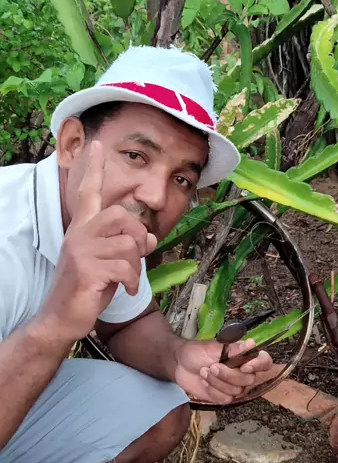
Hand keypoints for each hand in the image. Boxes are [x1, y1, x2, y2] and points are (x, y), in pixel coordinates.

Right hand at [38, 141, 156, 344]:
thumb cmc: (86, 290)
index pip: (88, 193)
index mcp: (82, 229)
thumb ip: (127, 247)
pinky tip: (125, 291)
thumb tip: (152, 238)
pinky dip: (132, 282)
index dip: (95, 169)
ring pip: (127, 244)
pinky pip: (125, 267)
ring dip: (135, 265)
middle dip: (138, 235)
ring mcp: (81, 251)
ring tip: (126, 279)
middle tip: (140, 255)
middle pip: (121, 215)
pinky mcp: (87, 270)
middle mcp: (79, 234)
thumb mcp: (110, 264)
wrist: (61, 318)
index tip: (98, 143)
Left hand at [174, 338, 272, 403]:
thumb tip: (252, 343)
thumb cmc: (196, 351)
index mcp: (244, 356)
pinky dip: (213, 390)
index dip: (259, 365)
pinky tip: (204, 382)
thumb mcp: (213, 346)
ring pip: (236, 391)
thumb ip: (234, 348)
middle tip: (212, 366)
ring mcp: (234, 386)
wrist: (179, 364)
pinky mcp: (223, 396)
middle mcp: (243, 372)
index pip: (265, 362)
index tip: (245, 366)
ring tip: (204, 372)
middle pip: (249, 380)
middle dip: (228, 375)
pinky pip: (225, 399)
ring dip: (217, 382)